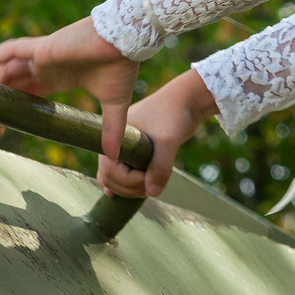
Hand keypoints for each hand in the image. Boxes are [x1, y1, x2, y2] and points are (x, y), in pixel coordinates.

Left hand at [0, 18, 140, 168]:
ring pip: (8, 68)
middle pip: (14, 85)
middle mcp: (47, 66)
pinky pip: (10, 50)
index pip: (30, 94)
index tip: (7, 128)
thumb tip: (116, 156)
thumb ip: (111, 129)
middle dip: (0, 103)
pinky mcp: (42, 47)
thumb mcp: (114, 104)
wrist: (126, 43)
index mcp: (60, 78)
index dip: (17, 109)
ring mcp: (42, 55)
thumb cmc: (121, 67)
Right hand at [105, 70, 218, 197]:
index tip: (148, 179)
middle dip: (126, 188)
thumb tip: (152, 193)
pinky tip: (123, 193)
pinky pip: (123, 172)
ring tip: (147, 191)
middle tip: (147, 191)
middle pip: (108, 176)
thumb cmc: (174, 115)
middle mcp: (115, 141)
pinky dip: (125, 183)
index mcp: (115, 134)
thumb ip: (160, 167)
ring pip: (114, 177)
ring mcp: (123, 146)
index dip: (128, 181)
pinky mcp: (134, 150)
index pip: (109, 169)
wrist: (186, 100)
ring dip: (127, 188)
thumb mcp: (168, 142)